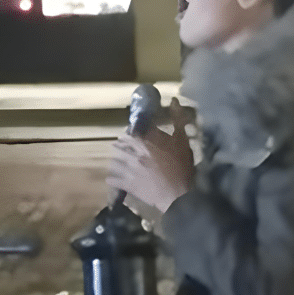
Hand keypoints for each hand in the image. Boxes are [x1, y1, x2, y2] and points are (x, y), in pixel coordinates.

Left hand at [107, 98, 194, 213]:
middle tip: (126, 145)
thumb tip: (174, 100)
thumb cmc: (181, 167)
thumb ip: (178, 119)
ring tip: (118, 160)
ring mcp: (128, 169)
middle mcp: (133, 153)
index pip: (134, 129)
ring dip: (115, 159)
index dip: (135, 130)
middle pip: (120, 144)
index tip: (137, 132)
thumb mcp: (182, 140)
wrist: (177, 194)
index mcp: (145, 141)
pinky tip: (111, 179)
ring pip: (114, 160)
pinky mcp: (127, 184)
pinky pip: (113, 180)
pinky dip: (112, 179)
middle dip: (122, 143)